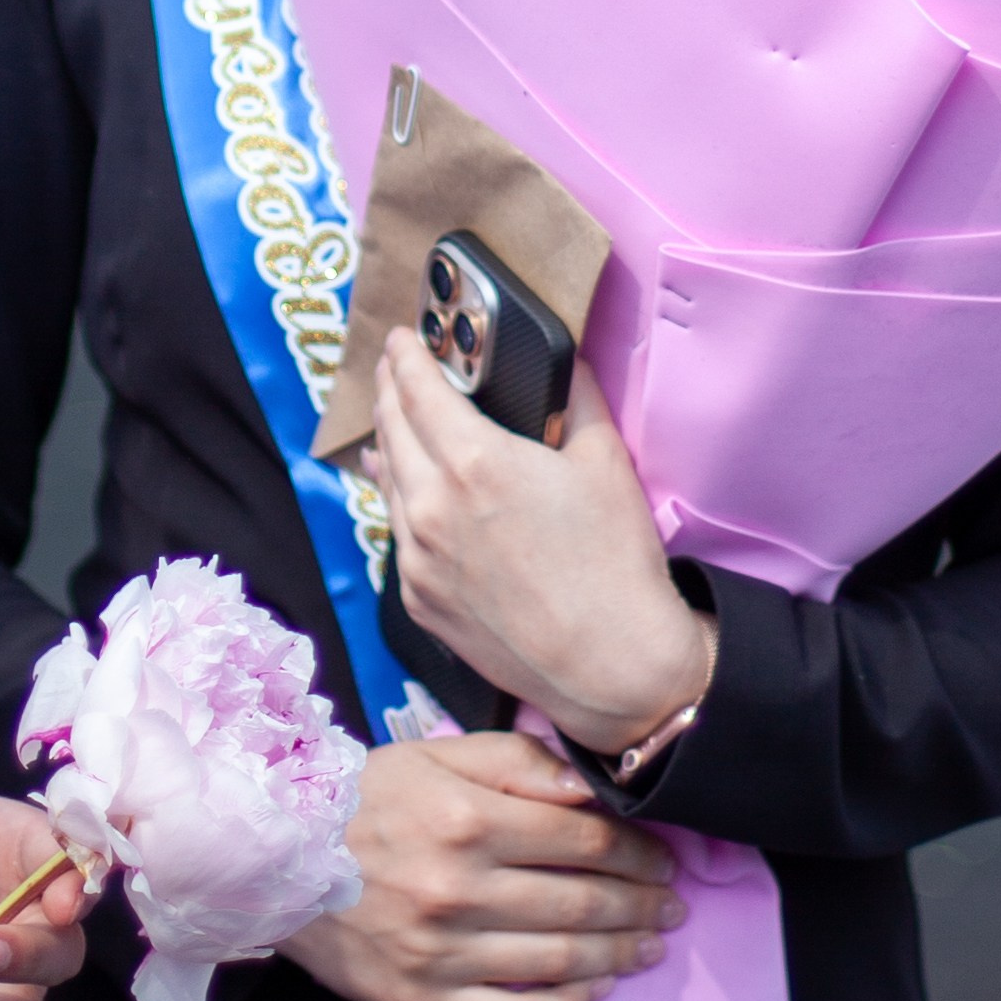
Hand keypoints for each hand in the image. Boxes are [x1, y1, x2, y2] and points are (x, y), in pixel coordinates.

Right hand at [280, 731, 684, 1000]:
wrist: (278, 857)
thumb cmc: (369, 799)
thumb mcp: (441, 754)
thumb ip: (519, 764)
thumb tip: (588, 787)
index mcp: (470, 821)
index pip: (583, 839)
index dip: (637, 853)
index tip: (665, 860)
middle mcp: (459, 889)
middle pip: (580, 902)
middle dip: (640, 907)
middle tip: (672, 909)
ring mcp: (440, 952)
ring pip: (556, 961)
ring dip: (617, 956)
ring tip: (649, 948)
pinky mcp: (420, 1000)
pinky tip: (592, 993)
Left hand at [370, 335, 716, 756]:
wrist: (608, 663)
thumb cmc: (613, 560)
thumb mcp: (605, 459)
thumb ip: (575, 397)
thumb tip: (562, 359)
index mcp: (474, 462)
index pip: (420, 390)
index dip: (407, 356)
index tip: (402, 337)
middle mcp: (430, 507)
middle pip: (392, 429)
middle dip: (390, 389)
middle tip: (396, 365)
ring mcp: (416, 559)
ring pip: (387, 482)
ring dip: (388, 441)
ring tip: (391, 419)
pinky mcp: (418, 600)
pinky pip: (397, 534)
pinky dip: (397, 499)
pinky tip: (404, 490)